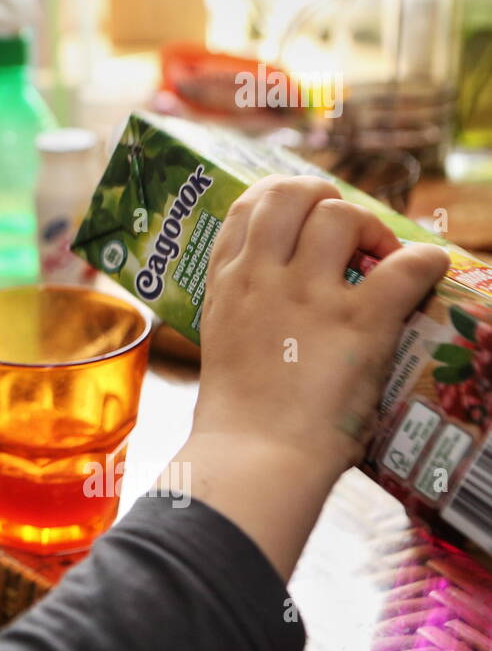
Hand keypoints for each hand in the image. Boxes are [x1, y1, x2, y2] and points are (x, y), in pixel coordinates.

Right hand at [195, 174, 448, 470]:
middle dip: (326, 197)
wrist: (256, 457)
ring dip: (372, 228)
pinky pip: (407, 265)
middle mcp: (262, 277)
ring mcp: (308, 296)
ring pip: (342, 216)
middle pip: (291, 193)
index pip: (247, 205)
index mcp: (227, 283)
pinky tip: (428, 272)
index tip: (305, 210)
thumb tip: (280, 302)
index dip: (282, 194)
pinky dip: (425, 262)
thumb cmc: (240, 416)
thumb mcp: (222, 342)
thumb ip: (246, 308)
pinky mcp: (358, 322)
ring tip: (381, 259)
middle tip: (348, 231)